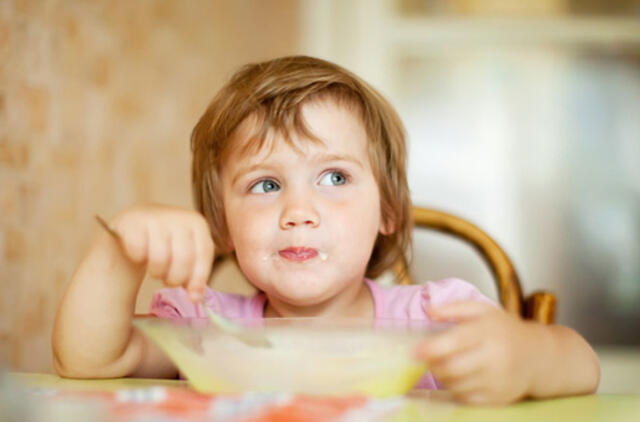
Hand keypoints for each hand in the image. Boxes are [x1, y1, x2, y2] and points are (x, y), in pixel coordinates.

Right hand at [108, 205, 214, 300]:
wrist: (137, 226)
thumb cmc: (167, 244)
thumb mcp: (187, 256)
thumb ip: (195, 276)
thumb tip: (196, 298)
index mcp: (197, 223)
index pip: (204, 253)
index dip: (199, 278)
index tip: (193, 297)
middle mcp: (178, 216)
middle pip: (184, 258)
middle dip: (176, 278)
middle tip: (168, 281)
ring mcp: (155, 216)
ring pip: (160, 257)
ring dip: (157, 272)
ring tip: (155, 269)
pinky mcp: (132, 221)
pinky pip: (138, 250)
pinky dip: (138, 259)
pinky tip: (139, 256)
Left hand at [417, 301, 535, 404]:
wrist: (537, 355)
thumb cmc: (503, 330)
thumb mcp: (481, 310)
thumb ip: (453, 308)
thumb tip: (428, 310)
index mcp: (488, 331)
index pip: (456, 342)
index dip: (432, 348)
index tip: (414, 351)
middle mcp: (495, 357)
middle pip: (452, 368)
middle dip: (433, 364)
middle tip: (428, 358)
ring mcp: (497, 380)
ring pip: (456, 385)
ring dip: (443, 376)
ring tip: (445, 364)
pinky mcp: (498, 398)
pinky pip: (466, 398)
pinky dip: (455, 388)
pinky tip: (459, 377)